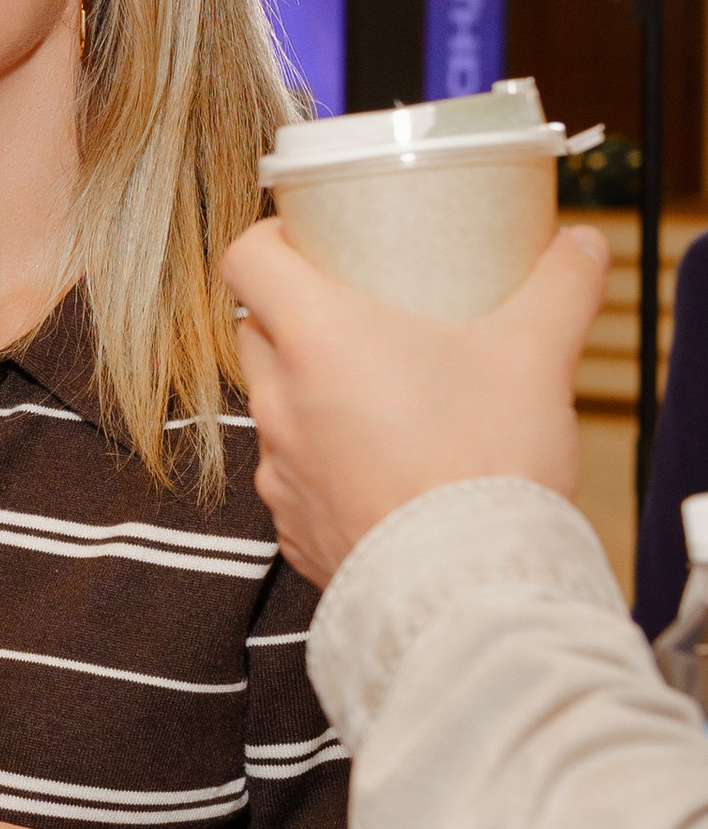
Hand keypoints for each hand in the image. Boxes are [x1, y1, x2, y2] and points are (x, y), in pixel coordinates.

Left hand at [223, 220, 607, 585]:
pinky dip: (326, 464)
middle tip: (359, 314)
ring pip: (276, 407)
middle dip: (295, 315)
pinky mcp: (294, 528)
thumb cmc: (488, 466)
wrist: (471, 590)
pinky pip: (295, 479)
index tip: (307, 241)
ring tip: (381, 396)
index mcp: (317, 339)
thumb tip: (582, 245)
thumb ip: (562, 286)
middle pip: (256, 330)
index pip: (246, 259)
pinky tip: (382, 469)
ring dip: (312, 393)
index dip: (270, 238)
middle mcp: (280, 401)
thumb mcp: (538, 355)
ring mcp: (280, 471)